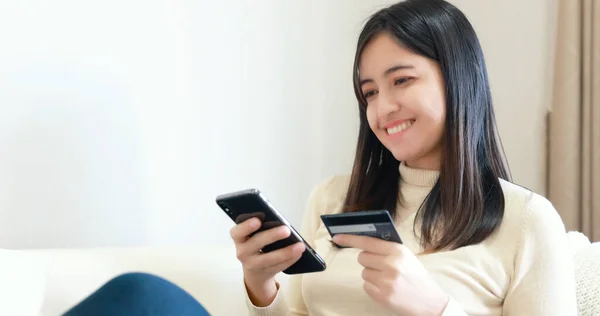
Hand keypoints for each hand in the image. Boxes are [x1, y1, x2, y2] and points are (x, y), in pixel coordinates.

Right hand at [230, 218, 305, 305]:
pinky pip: (279, 266)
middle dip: (272, 236)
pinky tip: (299, 253)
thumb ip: (261, 228)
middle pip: (256, 243)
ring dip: (286, 252)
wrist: (255, 270)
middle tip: (287, 230)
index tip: (258, 220)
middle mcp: (242, 252)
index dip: (246, 226)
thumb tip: (279, 222)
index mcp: (239, 238)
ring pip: (270, 259)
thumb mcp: (252, 236)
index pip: (237, 232)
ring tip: (300, 245)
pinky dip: (290, 259)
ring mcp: (252, 265)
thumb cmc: (256, 245)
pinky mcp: (264, 273)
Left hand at [333, 234, 448, 315]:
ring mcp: (386, 281)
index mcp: (398, 251)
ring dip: (372, 275)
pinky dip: (373, 287)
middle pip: (362, 257)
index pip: (367, 242)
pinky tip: (387, 288)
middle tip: (381, 266)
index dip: (350, 239)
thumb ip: (387, 248)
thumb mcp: (407, 257)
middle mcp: (391, 264)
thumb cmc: (416, 277)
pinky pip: (366, 285)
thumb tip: (363, 241)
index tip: (337, 237)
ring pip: (364, 272)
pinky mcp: (382, 296)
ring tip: (388, 279)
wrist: (431, 303)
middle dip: (368, 261)